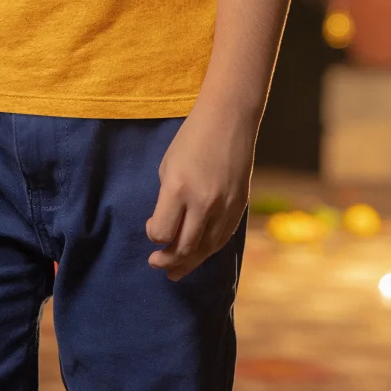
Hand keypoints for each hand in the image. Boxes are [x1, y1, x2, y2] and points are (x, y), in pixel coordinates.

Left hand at [146, 100, 254, 280]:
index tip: (151, 226)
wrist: (229, 119)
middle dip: (167, 261)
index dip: (153, 235)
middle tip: (156, 264)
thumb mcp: (168, 166)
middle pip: (184, 248)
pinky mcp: (239, 206)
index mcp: (178, 188)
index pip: (161, 232)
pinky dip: (208, 249)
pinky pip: (222, 238)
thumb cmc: (192, 138)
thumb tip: (166, 227)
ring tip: (175, 271)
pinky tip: (198, 253)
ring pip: (205, 249)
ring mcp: (225, 206)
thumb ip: (167, 199)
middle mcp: (203, 202)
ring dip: (188, 262)